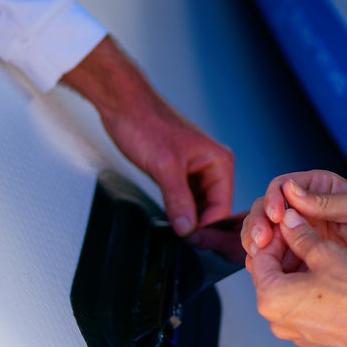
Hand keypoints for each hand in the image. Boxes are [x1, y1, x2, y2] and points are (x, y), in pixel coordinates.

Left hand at [62, 36, 234, 235]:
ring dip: (186, 217)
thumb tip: (188, 230)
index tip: (189, 242)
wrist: (124, 105)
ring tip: (173, 230)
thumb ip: (178, 200)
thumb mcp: (165, 166)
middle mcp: (212, 166)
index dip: (207, 227)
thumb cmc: (147, 124)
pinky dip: (177, 208)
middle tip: (180, 240)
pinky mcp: (179, 172)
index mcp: (219, 161)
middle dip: (197, 224)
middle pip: (212, 208)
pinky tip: (168, 218)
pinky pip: (184, 198)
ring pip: (197, 205)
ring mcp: (195, 170)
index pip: (222, 206)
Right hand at [243, 170, 346, 291]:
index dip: (273, 199)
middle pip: (267, 209)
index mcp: (318, 188)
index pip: (283, 186)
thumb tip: (291, 190)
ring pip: (267, 234)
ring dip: (258, 244)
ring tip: (260, 258)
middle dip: (258, 223)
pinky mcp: (301, 256)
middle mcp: (305, 208)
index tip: (275, 216)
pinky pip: (277, 257)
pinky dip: (268, 264)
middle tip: (260, 241)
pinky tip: (269, 272)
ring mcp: (301, 233)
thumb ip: (325, 201)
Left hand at [251, 207, 346, 346]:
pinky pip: (300, 306)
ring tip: (320, 251)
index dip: (275, 235)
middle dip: (286, 252)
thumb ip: (300, 235)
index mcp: (271, 298)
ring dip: (298, 268)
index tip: (289, 224)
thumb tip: (289, 222)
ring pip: (287, 291)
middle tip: (304, 233)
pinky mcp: (310, 335)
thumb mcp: (325, 253)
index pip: (259, 257)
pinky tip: (328, 274)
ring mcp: (293, 330)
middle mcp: (275, 319)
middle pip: (271, 275)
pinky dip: (308, 288)